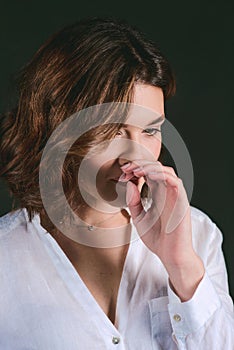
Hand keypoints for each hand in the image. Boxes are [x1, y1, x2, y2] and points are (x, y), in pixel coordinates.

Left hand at [121, 160, 204, 300]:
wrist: (170, 254)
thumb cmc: (157, 238)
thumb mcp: (138, 218)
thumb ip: (133, 202)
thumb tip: (129, 184)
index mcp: (158, 194)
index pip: (148, 173)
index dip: (134, 170)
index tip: (121, 174)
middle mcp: (166, 192)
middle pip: (155, 167)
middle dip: (139, 165)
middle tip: (125, 168)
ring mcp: (175, 195)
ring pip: (165, 170)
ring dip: (149, 166)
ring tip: (134, 170)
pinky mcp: (181, 200)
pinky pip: (174, 180)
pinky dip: (160, 174)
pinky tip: (147, 175)